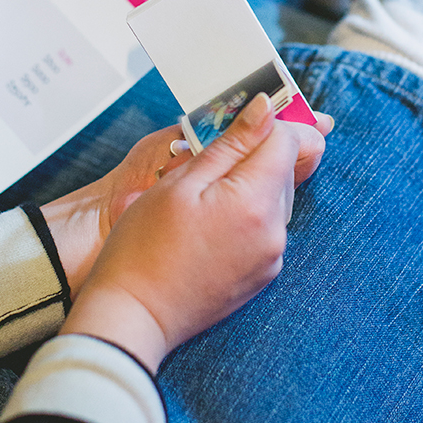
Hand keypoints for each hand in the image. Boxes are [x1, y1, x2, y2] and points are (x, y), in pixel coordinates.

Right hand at [40, 109, 332, 287]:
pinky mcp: (262, 274)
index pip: (289, 140)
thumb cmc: (143, 248)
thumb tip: (267, 108)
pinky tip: (206, 223)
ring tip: (199, 197)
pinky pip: (265, 228)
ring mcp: (271, 256)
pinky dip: (245, 215)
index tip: (246, 115)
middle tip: (206, 157)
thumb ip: (230, 144)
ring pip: (274, 198)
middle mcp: (275, 231)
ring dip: (249, 185)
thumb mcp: (179, 183)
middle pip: (283, 169)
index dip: (269, 121)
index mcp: (255, 202)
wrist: (134, 314)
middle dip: (254, 154)